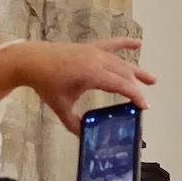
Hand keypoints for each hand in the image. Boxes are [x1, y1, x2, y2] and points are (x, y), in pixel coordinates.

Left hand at [0, 39, 156, 133]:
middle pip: (124, 73)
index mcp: (91, 74)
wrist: (30, 61)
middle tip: (144, 101)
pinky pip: (111, 43)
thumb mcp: (60, 107)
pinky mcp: (89, 47)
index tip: (144, 106)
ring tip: (151, 79)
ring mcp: (93, 51)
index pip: (120, 85)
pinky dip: (125, 42)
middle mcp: (96, 60)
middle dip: (136, 87)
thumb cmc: (45, 84)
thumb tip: (85, 137)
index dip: (134, 95)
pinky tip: (138, 43)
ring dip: (136, 70)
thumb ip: (74, 123)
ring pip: (120, 61)